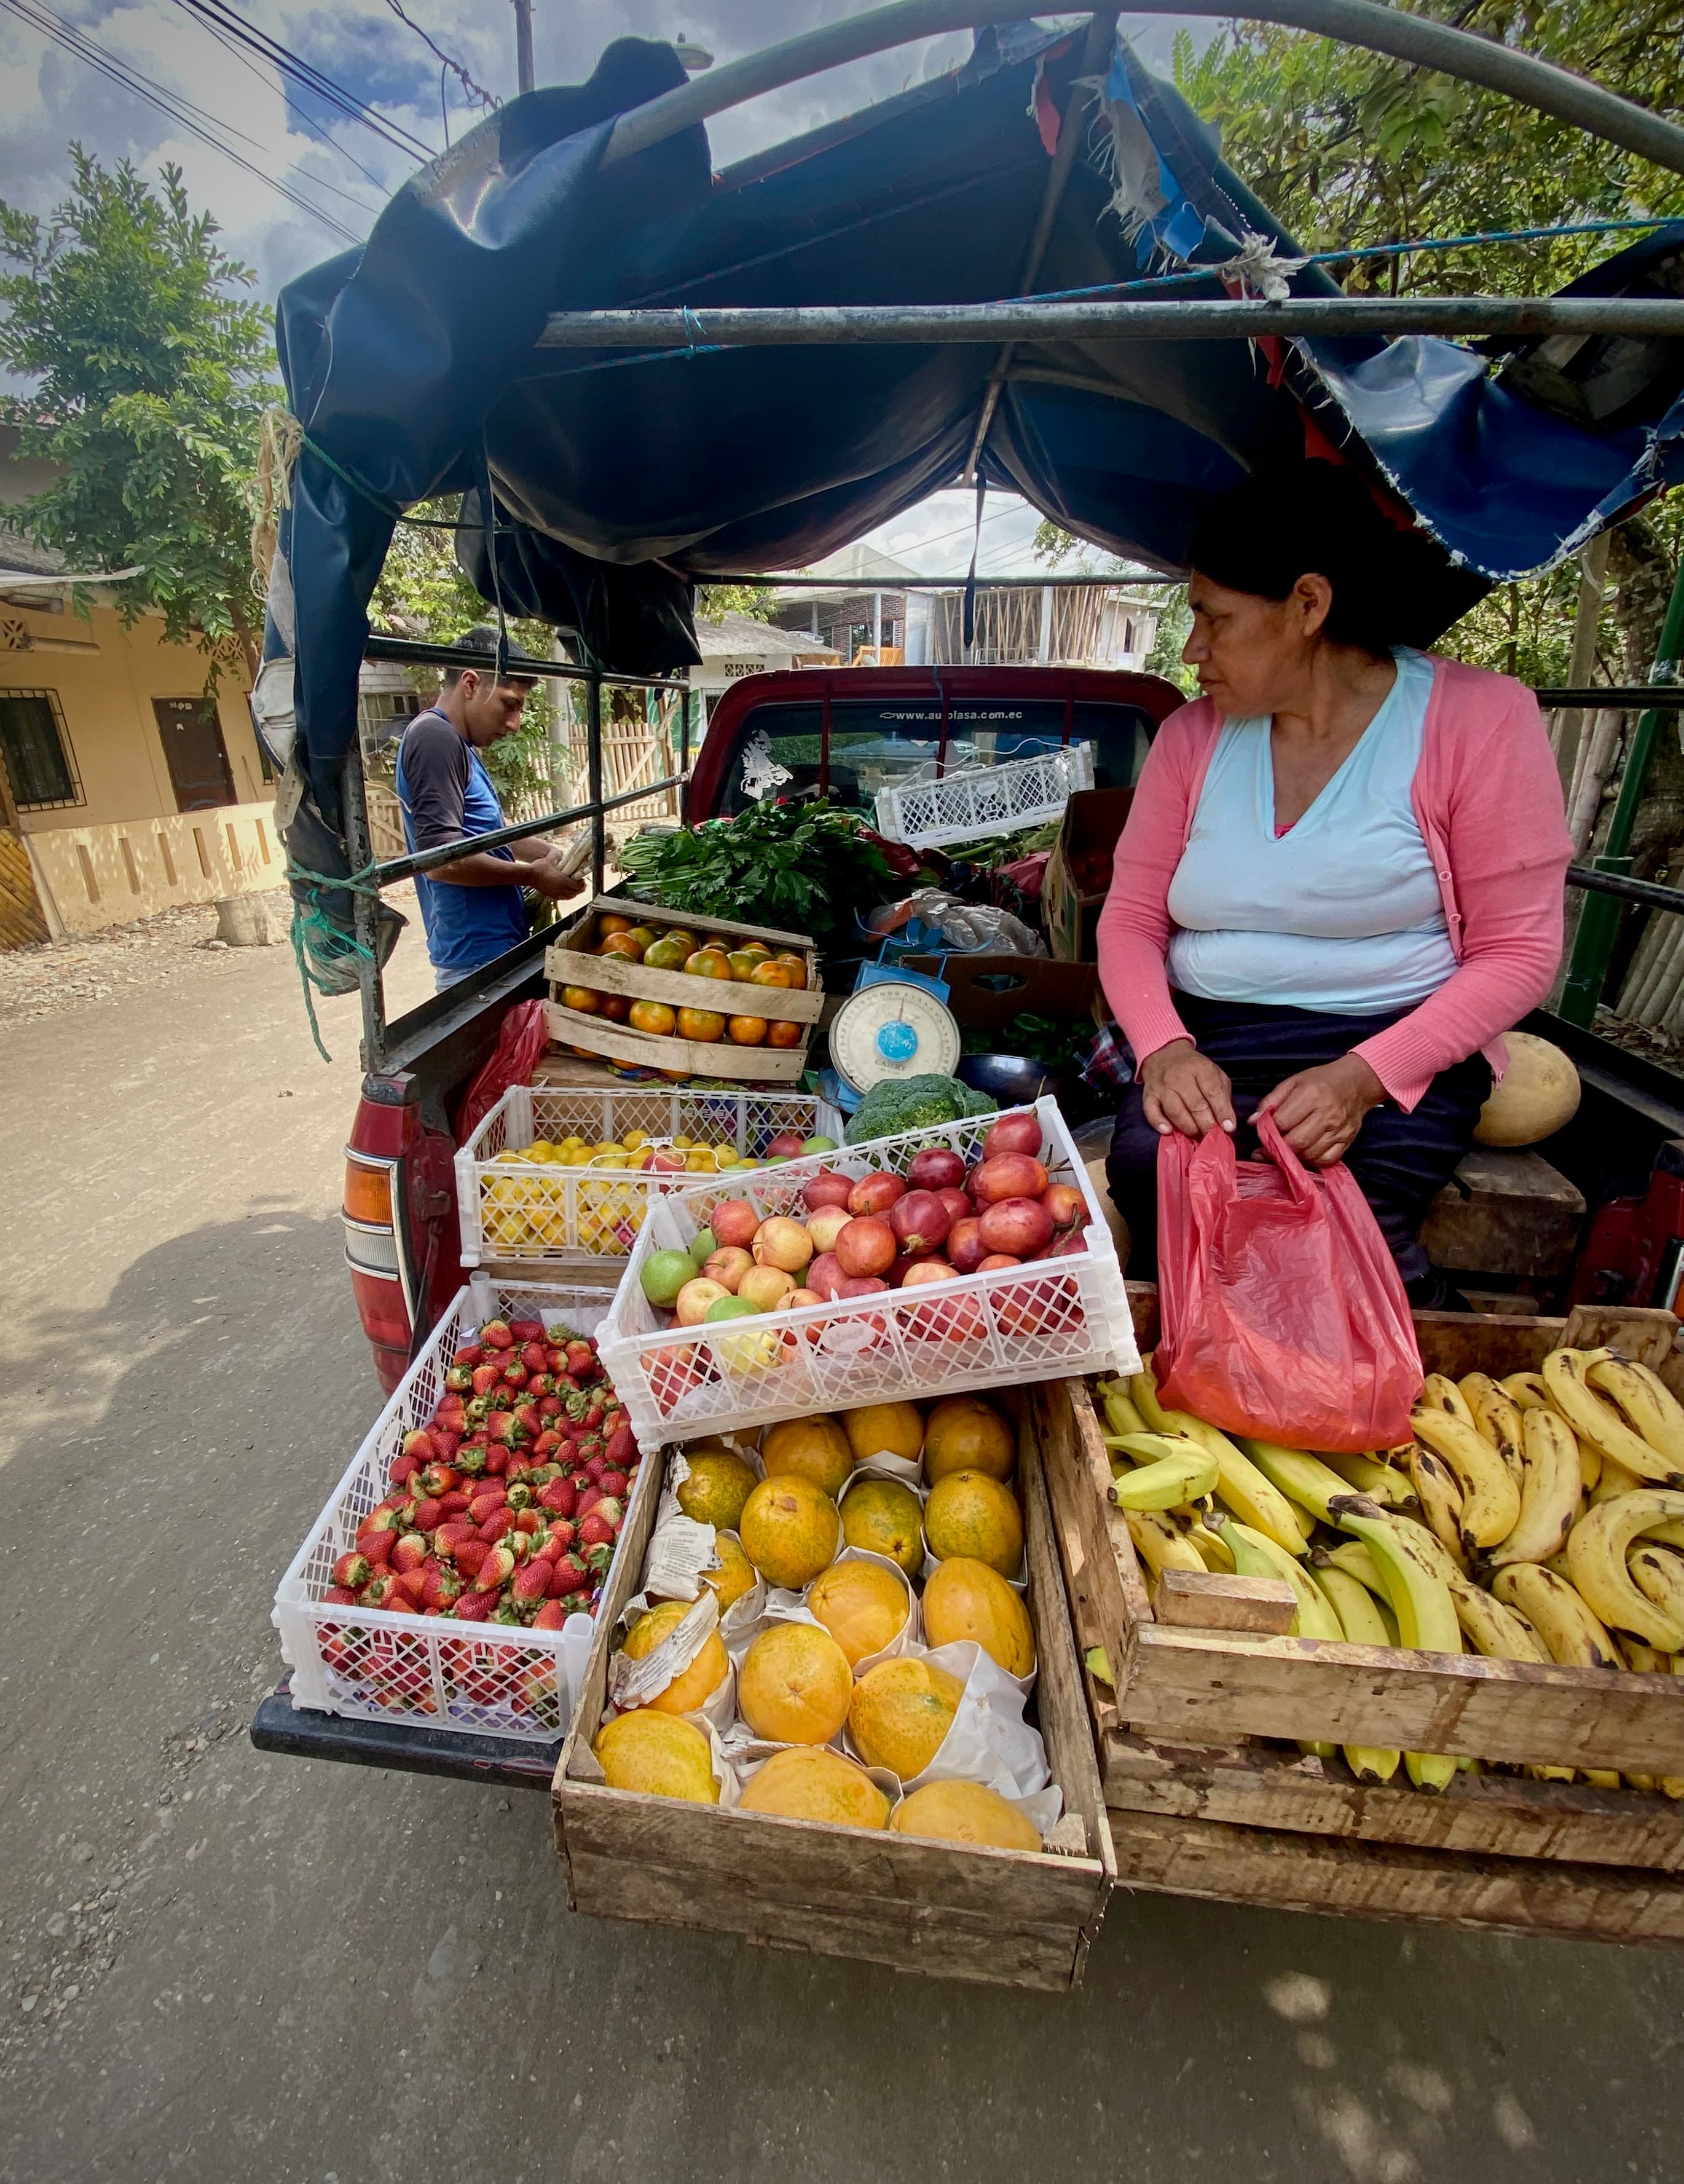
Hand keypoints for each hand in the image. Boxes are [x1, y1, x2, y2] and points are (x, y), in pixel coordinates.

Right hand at [528, 855, 583, 901]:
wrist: (529, 875)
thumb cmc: (539, 867)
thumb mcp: (550, 859)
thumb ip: (558, 855)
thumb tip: (563, 851)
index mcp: (562, 881)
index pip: (577, 886)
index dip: (582, 883)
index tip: (583, 879)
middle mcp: (560, 889)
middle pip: (575, 893)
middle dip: (581, 889)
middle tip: (583, 884)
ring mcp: (555, 893)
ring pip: (570, 897)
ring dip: (575, 893)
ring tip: (576, 888)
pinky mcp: (551, 895)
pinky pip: (563, 898)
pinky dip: (567, 895)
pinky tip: (567, 892)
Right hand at [1140, 1038, 1235, 1139]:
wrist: (1165, 1055)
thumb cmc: (1195, 1069)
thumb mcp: (1215, 1075)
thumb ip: (1223, 1097)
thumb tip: (1227, 1125)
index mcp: (1201, 1069)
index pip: (1213, 1092)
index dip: (1222, 1112)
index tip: (1228, 1128)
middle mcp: (1180, 1077)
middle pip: (1196, 1106)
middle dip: (1206, 1125)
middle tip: (1212, 1137)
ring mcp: (1163, 1086)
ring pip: (1175, 1112)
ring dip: (1188, 1128)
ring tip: (1197, 1135)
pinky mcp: (1149, 1095)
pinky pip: (1151, 1111)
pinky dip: (1159, 1123)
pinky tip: (1168, 1131)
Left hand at [1258, 1054, 1384, 1166]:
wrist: (1357, 1083)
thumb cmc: (1322, 1080)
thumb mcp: (1293, 1082)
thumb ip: (1271, 1101)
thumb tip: (1252, 1122)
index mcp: (1311, 1096)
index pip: (1282, 1122)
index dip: (1267, 1131)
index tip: (1260, 1134)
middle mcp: (1326, 1115)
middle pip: (1296, 1142)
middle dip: (1278, 1148)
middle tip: (1268, 1148)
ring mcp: (1339, 1130)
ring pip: (1310, 1154)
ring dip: (1293, 1156)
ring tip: (1285, 1149)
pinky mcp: (1347, 1141)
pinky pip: (1326, 1160)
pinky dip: (1312, 1161)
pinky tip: (1304, 1153)